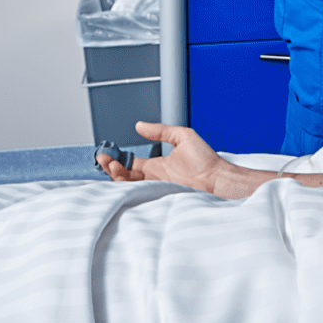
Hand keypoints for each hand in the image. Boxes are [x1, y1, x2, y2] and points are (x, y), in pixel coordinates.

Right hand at [98, 121, 233, 195]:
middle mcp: (153, 179)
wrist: (218, 178)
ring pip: (128, 187)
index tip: (105, 154)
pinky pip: (139, 196)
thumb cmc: (206, 159)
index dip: (116, 160)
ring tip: (113, 167)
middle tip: (104, 160)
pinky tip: (121, 181)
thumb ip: (161, 131)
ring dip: (117, 177)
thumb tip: (139, 125)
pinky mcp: (159, 197)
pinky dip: (128, 190)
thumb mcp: (182, 137)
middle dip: (111, 168)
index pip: (130, 164)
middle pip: (124, 176)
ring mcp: (155, 189)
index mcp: (157, 166)